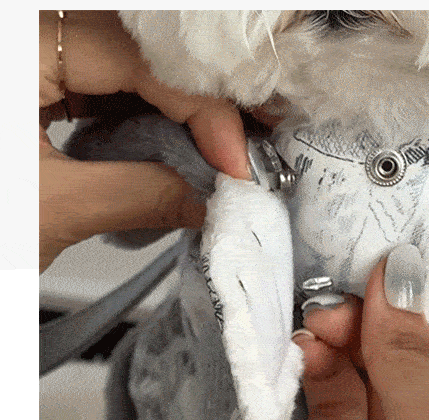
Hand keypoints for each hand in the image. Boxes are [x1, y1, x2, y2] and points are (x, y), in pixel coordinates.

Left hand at [38, 11, 250, 271]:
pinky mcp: (27, 84)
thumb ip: (142, 195)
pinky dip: (140, 113)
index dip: (202, 110)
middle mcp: (25, 40)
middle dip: (200, 99)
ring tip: (215, 146)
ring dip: (175, 106)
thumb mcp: (47, 210)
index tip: (234, 162)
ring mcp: (26, 59)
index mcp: (17, 49)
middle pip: (139, 51)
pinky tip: (169, 143)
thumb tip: (207, 199)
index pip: (141, 60)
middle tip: (244, 139)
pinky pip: (99, 82)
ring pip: (125, 63)